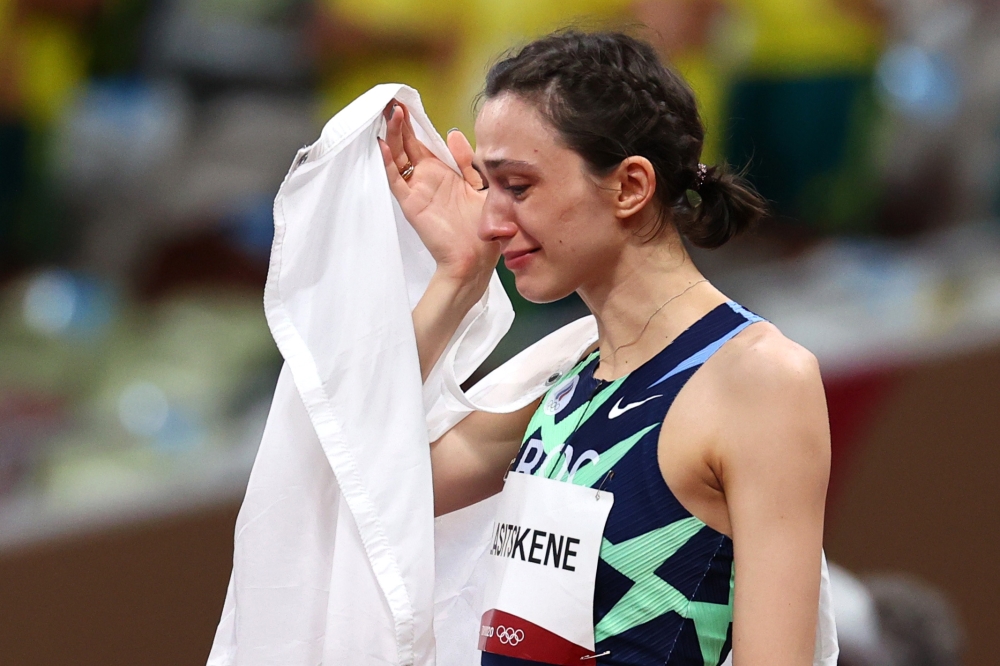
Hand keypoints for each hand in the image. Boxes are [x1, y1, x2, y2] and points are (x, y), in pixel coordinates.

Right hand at [378, 101, 499, 284]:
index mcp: (445, 173)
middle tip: (392, 100)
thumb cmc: (481, 229)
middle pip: (408, 144)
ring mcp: (418, 190)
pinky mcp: (412, 203)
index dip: (416, 123)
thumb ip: (468, 161)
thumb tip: (453, 133)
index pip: (425, 142)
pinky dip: (388, 163)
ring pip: (399, 157)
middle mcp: (428, 178)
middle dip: (400, 122)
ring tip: (389, 112)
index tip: (407, 102)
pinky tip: (382, 144)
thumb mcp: (483, 186)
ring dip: (394, 135)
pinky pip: (396, 180)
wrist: (475, 259)